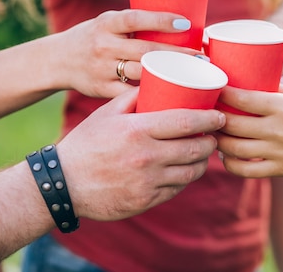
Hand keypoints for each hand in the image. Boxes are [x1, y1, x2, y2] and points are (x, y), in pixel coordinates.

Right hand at [49, 8, 198, 97]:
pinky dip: (150, 95)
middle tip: (202, 55)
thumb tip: (179, 18)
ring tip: (194, 74)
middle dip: (175, 53)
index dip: (160, 20)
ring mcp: (102, 69)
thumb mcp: (107, 22)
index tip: (185, 23)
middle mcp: (103, 45)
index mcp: (106, 24)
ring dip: (168, 74)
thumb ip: (134, 22)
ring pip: (140, 73)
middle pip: (144, 50)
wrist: (57, 60)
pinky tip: (172, 96)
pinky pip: (130, 95)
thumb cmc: (93, 37)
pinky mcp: (102, 90)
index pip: (135, 18)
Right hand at [57, 88, 224, 220]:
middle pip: (195, 148)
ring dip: (202, 162)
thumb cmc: (85, 143)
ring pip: (190, 172)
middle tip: (214, 135)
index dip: (209, 119)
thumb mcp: (106, 113)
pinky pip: (176, 189)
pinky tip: (184, 171)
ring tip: (203, 153)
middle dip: (211, 142)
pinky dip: (185, 179)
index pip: (185, 121)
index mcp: (137, 130)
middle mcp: (146, 157)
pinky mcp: (145, 200)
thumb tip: (158, 83)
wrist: (63, 184)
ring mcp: (147, 182)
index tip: (219, 116)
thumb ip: (133, 97)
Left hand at [216, 85, 282, 177]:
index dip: (222, 93)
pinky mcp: (281, 169)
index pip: (242, 99)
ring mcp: (278, 152)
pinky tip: (226, 155)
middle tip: (205, 110)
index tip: (212, 87)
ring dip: (217, 140)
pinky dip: (230, 164)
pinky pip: (247, 171)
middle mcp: (278, 130)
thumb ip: (282, 90)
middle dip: (213, 116)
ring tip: (212, 132)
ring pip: (233, 149)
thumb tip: (259, 81)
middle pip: (231, 124)